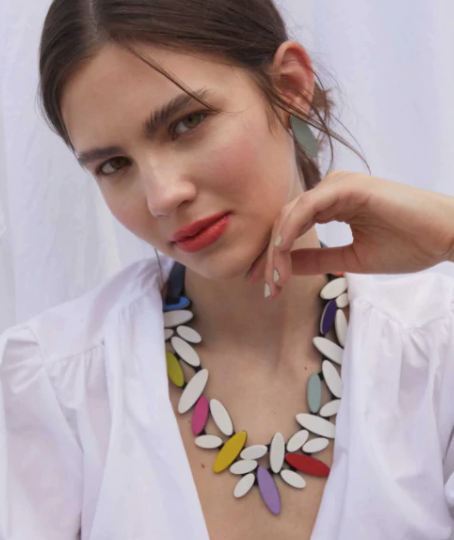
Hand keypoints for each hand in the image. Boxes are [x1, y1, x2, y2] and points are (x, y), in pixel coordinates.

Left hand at [247, 171, 453, 298]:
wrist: (444, 237)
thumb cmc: (407, 245)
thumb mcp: (351, 260)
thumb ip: (318, 260)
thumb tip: (287, 266)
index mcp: (332, 205)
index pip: (292, 228)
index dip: (275, 256)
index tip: (267, 285)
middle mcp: (331, 191)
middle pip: (286, 222)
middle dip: (271, 257)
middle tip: (266, 288)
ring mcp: (338, 186)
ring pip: (292, 214)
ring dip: (278, 248)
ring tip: (275, 279)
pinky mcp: (348, 187)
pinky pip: (309, 205)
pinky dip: (292, 227)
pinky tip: (282, 250)